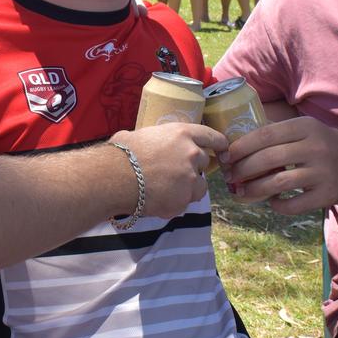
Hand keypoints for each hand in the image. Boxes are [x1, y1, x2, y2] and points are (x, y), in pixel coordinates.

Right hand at [110, 122, 226, 218]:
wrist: (114, 177)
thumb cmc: (122, 152)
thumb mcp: (143, 135)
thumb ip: (159, 140)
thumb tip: (152, 142)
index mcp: (183, 134)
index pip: (212, 137)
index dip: (218, 144)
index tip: (223, 150)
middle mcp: (192, 155)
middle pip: (204, 163)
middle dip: (193, 168)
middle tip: (174, 172)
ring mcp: (190, 180)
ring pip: (199, 186)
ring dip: (188, 188)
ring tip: (166, 189)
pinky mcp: (183, 201)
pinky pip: (184, 203)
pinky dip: (174, 203)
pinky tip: (156, 200)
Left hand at [221, 116, 337, 214]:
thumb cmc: (324, 143)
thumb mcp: (306, 128)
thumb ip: (278, 132)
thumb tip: (237, 143)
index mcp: (305, 127)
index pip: (264, 135)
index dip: (241, 147)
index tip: (225, 156)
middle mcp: (314, 147)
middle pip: (267, 159)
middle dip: (242, 169)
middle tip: (229, 177)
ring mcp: (322, 172)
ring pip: (278, 183)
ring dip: (254, 189)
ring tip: (242, 192)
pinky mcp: (327, 194)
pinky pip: (294, 204)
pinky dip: (278, 205)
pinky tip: (272, 202)